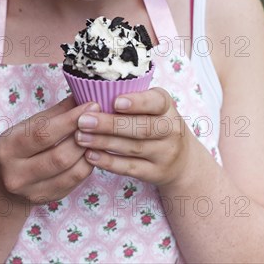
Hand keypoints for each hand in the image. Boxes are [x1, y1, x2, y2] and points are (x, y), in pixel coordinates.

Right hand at [0, 96, 99, 205]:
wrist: (0, 185)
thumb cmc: (17, 147)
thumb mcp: (27, 126)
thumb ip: (55, 113)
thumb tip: (82, 96)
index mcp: (9, 149)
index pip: (43, 133)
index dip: (70, 120)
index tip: (91, 105)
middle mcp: (17, 174)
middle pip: (60, 156)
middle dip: (84, 136)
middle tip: (100, 120)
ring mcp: (33, 192)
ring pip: (72, 171)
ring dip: (89, 150)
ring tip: (99, 134)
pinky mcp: (49, 200)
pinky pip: (76, 181)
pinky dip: (88, 163)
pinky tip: (92, 150)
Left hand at [75, 88, 194, 186]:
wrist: (182, 160)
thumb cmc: (156, 122)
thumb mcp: (153, 106)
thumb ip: (132, 98)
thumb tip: (92, 90)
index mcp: (167, 106)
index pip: (156, 102)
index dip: (137, 102)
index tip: (115, 102)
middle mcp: (171, 130)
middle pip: (141, 127)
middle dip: (110, 124)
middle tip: (84, 120)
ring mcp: (165, 154)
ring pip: (132, 148)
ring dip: (103, 142)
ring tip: (80, 137)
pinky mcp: (155, 173)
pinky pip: (129, 168)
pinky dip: (108, 162)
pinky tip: (90, 155)